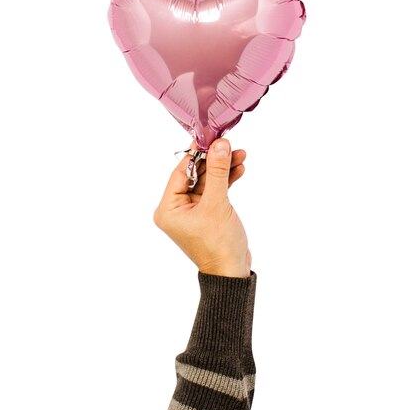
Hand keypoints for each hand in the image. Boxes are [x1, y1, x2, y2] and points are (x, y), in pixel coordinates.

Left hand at [153, 138, 251, 277]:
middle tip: (229, 144)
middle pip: (196, 175)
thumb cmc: (218, 244)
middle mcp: (176, 209)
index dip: (198, 153)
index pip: (182, 172)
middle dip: (214, 160)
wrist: (232, 273)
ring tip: (240, 154)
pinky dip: (226, 182)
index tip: (212, 137)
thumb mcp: (217, 204)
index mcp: (168, 208)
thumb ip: (218, 172)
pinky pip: (215, 192)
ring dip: (223, 169)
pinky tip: (239, 169)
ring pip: (208, 182)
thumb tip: (220, 145)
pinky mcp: (207, 215)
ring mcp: (192, 212)